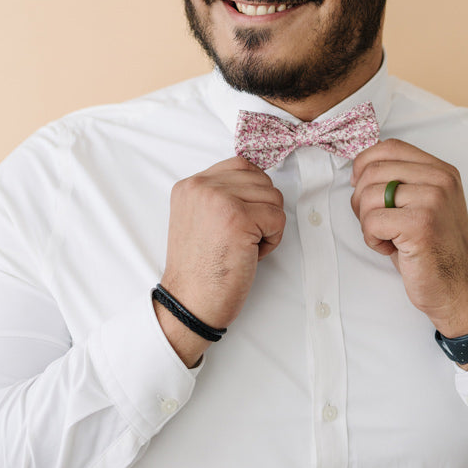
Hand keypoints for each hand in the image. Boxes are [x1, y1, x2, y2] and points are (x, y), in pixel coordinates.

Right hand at [155, 157, 285, 365]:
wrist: (189, 302)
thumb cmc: (200, 269)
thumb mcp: (198, 218)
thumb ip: (220, 195)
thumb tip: (257, 182)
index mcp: (190, 185)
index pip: (241, 165)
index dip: (252, 193)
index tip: (241, 219)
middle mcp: (202, 186)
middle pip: (261, 180)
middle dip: (261, 210)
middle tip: (239, 238)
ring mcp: (219, 199)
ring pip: (273, 197)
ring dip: (267, 225)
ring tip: (242, 246)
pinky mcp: (238, 217)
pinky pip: (278, 218)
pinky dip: (272, 240)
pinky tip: (249, 254)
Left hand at [350, 139, 467, 338]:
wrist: (457, 288)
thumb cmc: (433, 248)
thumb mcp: (422, 204)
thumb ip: (401, 180)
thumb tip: (360, 168)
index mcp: (442, 171)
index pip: (390, 147)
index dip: (365, 162)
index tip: (360, 184)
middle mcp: (441, 180)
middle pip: (374, 170)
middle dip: (362, 199)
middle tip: (376, 222)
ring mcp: (433, 200)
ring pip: (369, 195)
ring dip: (367, 222)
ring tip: (388, 237)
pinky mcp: (420, 224)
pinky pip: (372, 221)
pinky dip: (372, 239)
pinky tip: (391, 248)